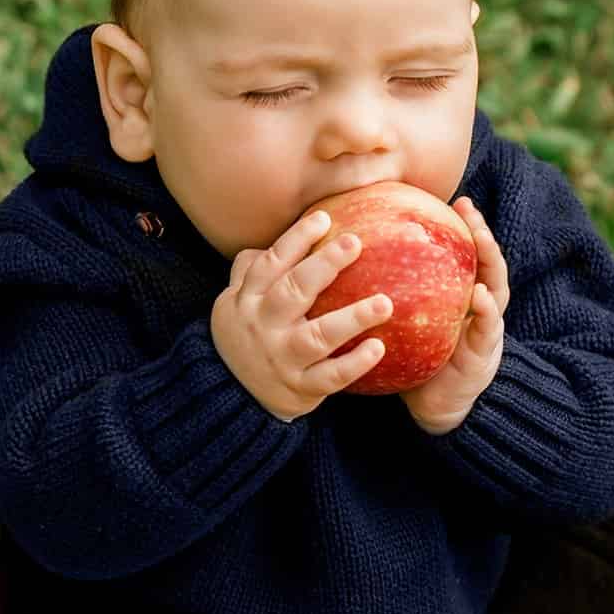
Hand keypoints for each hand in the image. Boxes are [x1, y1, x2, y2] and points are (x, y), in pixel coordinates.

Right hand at [212, 208, 394, 420]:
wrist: (228, 395)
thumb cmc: (245, 334)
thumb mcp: (234, 301)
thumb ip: (254, 268)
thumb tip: (288, 233)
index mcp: (248, 299)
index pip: (271, 264)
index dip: (296, 240)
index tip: (324, 218)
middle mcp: (264, 326)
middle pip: (293, 291)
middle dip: (324, 266)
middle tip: (354, 243)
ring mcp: (282, 358)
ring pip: (317, 336)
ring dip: (352, 318)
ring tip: (384, 303)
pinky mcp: (300, 387)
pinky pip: (330, 376)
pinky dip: (354, 363)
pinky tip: (377, 347)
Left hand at [401, 197, 507, 434]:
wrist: (436, 406)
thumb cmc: (418, 359)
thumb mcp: (409, 319)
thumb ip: (396, 291)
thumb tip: (356, 257)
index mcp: (461, 298)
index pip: (465, 255)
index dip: (464, 227)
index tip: (453, 200)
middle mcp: (479, 308)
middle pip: (487, 263)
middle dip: (482, 233)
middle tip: (468, 208)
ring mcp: (486, 330)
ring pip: (496, 289)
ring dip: (491, 262)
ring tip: (481, 239)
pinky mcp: (483, 356)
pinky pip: (488, 329)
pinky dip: (486, 311)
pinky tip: (477, 296)